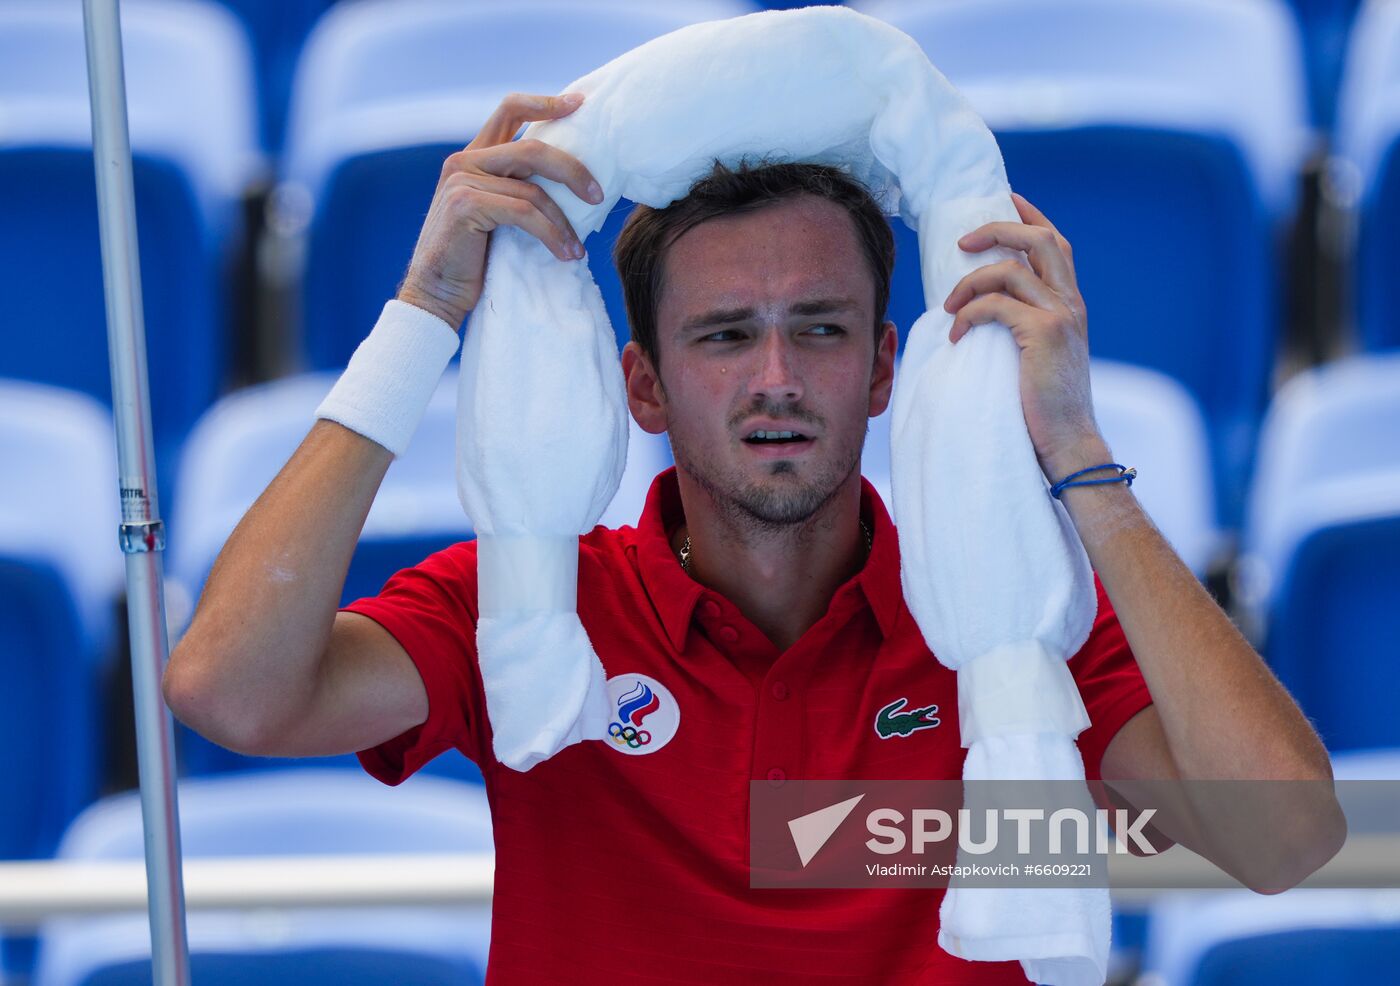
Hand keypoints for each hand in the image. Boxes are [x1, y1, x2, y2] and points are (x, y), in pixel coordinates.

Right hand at [397, 91, 604, 328]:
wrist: (438, 292)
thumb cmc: (474, 259)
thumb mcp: (497, 213)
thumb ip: (517, 187)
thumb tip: (571, 180)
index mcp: (473, 157)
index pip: (510, 110)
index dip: (545, 102)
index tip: (579, 104)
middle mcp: (464, 161)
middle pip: (532, 149)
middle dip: (572, 171)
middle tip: (598, 196)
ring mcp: (461, 181)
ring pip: (533, 189)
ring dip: (564, 222)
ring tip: (579, 249)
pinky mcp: (465, 204)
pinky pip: (524, 213)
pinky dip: (552, 234)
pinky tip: (566, 255)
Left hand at [942, 191, 1105, 479]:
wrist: (1069, 444)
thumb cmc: (1045, 410)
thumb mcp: (1041, 359)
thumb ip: (1025, 328)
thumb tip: (983, 312)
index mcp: (1072, 305)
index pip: (1056, 244)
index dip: (1030, 216)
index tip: (1004, 199)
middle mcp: (1072, 303)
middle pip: (1039, 239)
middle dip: (998, 229)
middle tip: (962, 240)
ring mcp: (1061, 315)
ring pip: (1010, 269)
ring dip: (969, 283)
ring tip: (948, 307)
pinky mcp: (1043, 333)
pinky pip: (994, 305)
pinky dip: (968, 315)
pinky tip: (956, 336)